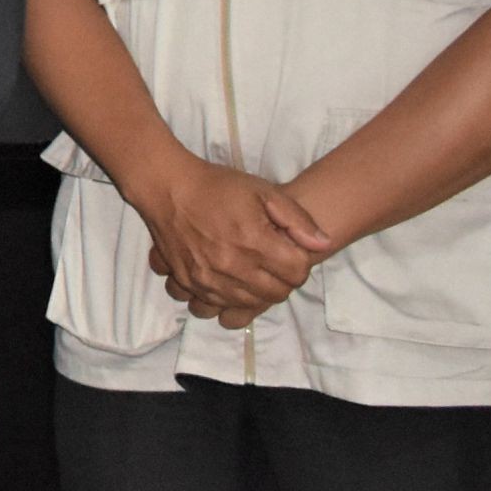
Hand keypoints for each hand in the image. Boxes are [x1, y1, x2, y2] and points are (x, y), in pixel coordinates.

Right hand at [134, 155, 334, 321]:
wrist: (166, 188)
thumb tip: (324, 244)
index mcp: (254, 241)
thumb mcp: (263, 191)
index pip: (297, 273)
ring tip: (251, 268)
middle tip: (272, 260)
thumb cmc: (217, 186)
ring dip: (258, 290)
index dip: (299, 261)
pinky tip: (229, 278)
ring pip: (250, 303)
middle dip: (282, 278)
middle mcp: (232, 266)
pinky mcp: (190, 283)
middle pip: (276, 293)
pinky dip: (230, 297)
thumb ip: (297, 219)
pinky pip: (219, 305)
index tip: (288, 249)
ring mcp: (209, 278)